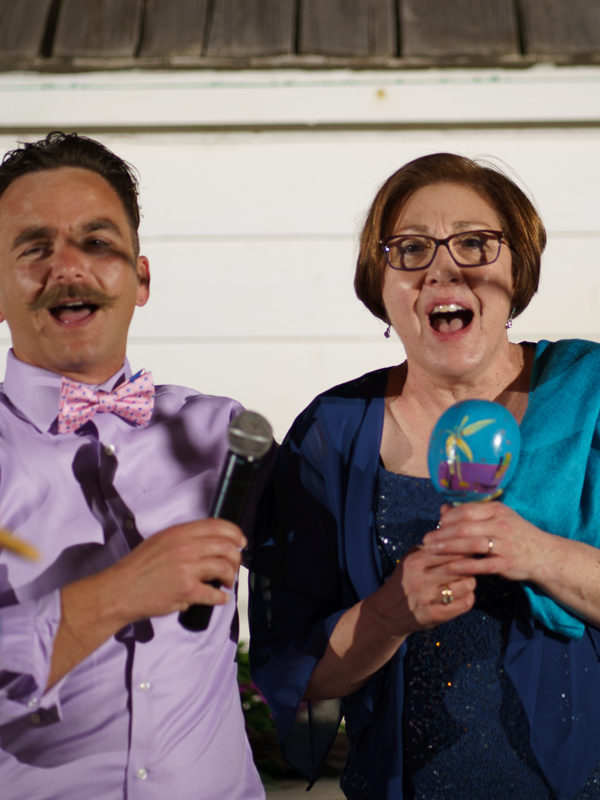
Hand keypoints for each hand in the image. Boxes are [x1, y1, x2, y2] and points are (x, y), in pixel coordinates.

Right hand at [108, 518, 245, 623]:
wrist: (119, 591)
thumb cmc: (137, 569)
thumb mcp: (160, 541)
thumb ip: (184, 540)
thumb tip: (210, 545)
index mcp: (179, 532)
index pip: (218, 525)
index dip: (235, 533)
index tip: (241, 542)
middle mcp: (185, 547)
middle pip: (226, 546)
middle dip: (236, 558)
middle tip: (234, 567)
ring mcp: (186, 568)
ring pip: (224, 567)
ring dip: (231, 577)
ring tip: (226, 583)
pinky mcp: (186, 590)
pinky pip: (214, 593)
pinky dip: (221, 598)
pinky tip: (219, 599)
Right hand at [370, 544, 476, 635]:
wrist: (386, 612)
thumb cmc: (405, 581)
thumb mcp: (411, 559)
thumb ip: (431, 548)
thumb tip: (458, 536)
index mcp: (415, 561)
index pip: (448, 549)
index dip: (466, 548)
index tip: (475, 547)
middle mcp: (420, 579)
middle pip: (459, 566)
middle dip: (473, 564)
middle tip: (478, 563)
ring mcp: (426, 598)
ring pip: (465, 585)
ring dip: (472, 582)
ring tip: (467, 580)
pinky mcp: (433, 616)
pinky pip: (464, 604)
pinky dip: (469, 598)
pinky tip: (464, 595)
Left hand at [422, 502, 545, 582]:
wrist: (544, 555)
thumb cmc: (516, 534)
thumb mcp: (497, 518)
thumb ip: (471, 514)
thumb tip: (444, 509)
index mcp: (497, 510)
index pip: (466, 510)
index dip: (448, 518)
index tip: (436, 525)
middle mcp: (501, 524)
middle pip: (465, 527)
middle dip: (442, 534)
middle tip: (426, 540)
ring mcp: (505, 544)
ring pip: (471, 544)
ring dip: (448, 548)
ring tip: (432, 551)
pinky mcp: (506, 563)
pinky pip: (481, 564)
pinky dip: (464, 565)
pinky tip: (449, 567)